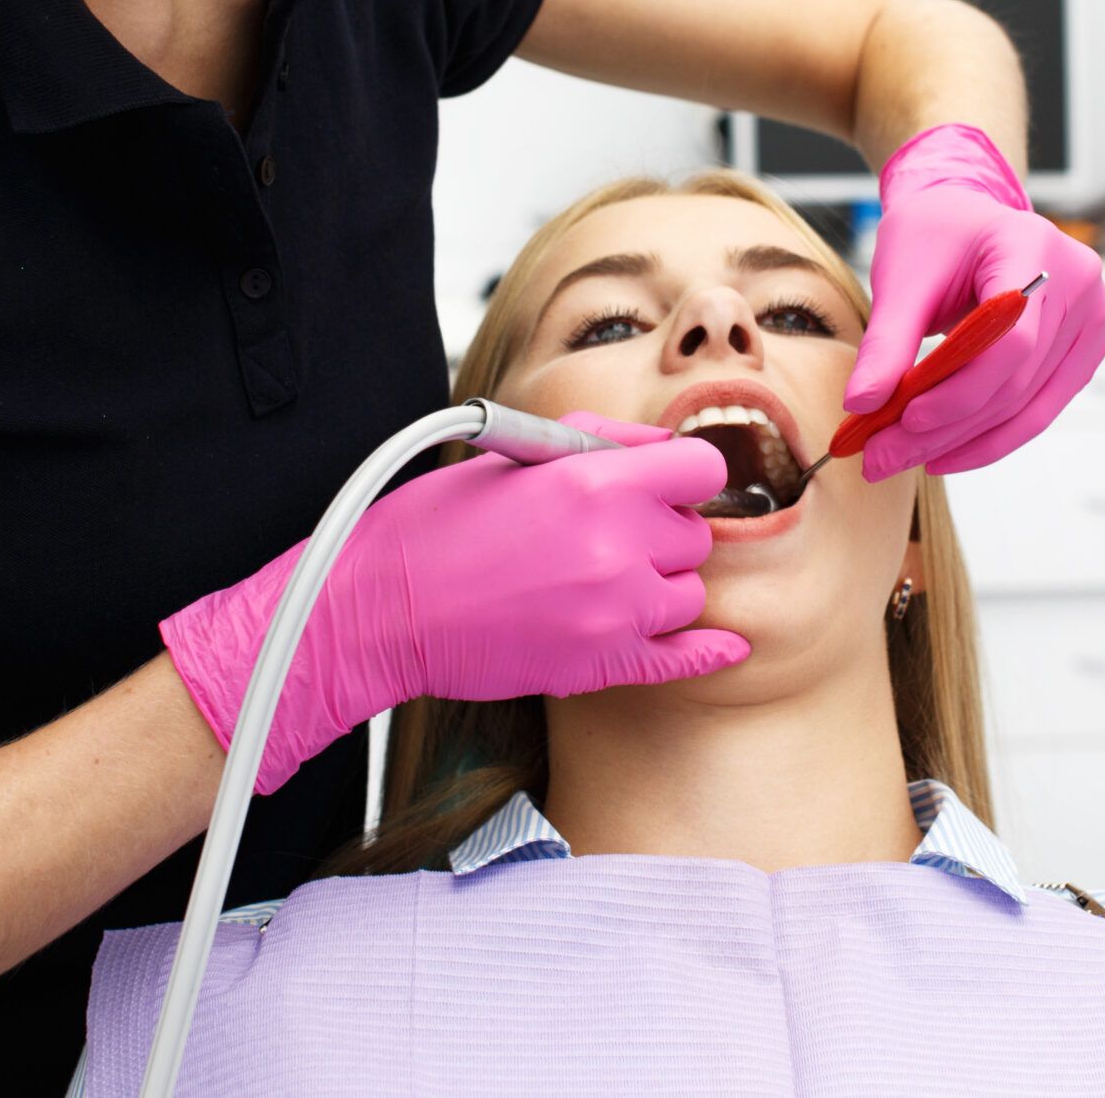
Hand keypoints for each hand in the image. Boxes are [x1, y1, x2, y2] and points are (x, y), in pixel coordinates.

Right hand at [160, 412, 745, 792]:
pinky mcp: (599, 665)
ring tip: (602, 580)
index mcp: (597, 483)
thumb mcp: (516, 454)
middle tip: (610, 535)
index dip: (684, 474)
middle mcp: (617, 547)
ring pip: (687, 594)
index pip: (704, 469)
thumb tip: (664, 444)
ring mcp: (613, 612)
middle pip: (696, 536)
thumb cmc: (437, 525)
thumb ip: (602, 440)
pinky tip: (723, 644)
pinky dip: (707, 650)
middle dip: (663, 532)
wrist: (382, 608)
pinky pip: (684, 658)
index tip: (665, 483)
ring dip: (659, 585)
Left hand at [845, 124, 1104, 481]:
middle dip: (947, 427)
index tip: (904, 419)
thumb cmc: (935, 235)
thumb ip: (886, 341)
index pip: (1011, 341)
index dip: (960, 390)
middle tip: (882, 457)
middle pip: (1017, 380)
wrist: (965, 217)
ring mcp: (1091, 318)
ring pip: (1028, 405)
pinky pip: (1039, 406)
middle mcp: (1079, 283)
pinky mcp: (1083, 348)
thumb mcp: (902, 277)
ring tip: (903, 460)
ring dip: (965, 442)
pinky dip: (991, 435)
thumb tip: (862, 404)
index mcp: (1035, 247)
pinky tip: (945, 452)